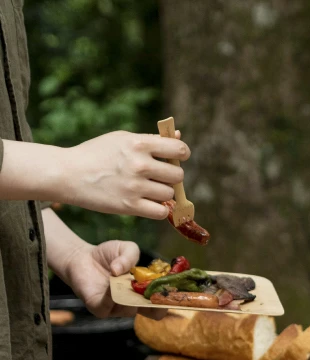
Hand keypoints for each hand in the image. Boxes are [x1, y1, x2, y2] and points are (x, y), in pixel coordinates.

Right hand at [56, 131, 189, 219]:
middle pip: (177, 175)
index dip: (181, 155)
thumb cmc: (97, 154)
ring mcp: (135, 187)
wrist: (67, 174)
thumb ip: (152, 139)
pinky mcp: (129, 206)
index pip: (180, 150)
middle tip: (158, 176)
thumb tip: (178, 136)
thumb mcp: (122, 139)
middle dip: (171, 176)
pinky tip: (148, 202)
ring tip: (148, 188)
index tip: (174, 158)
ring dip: (163, 193)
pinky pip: (161, 212)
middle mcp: (139, 165)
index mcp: (138, 144)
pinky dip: (159, 209)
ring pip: (169, 194)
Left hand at [63, 240, 163, 318]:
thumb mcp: (126, 248)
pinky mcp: (100, 309)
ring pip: (131, 309)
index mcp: (145, 292)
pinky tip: (111, 284)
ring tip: (127, 280)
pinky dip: (111, 295)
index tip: (175, 289)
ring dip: (130, 295)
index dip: (171, 299)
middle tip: (157, 290)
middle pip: (154, 313)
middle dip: (157, 303)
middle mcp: (134, 304)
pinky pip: (109, 307)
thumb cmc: (107, 255)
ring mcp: (117, 308)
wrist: (81, 257)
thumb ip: (131, 255)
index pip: (163, 303)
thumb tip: (121, 270)